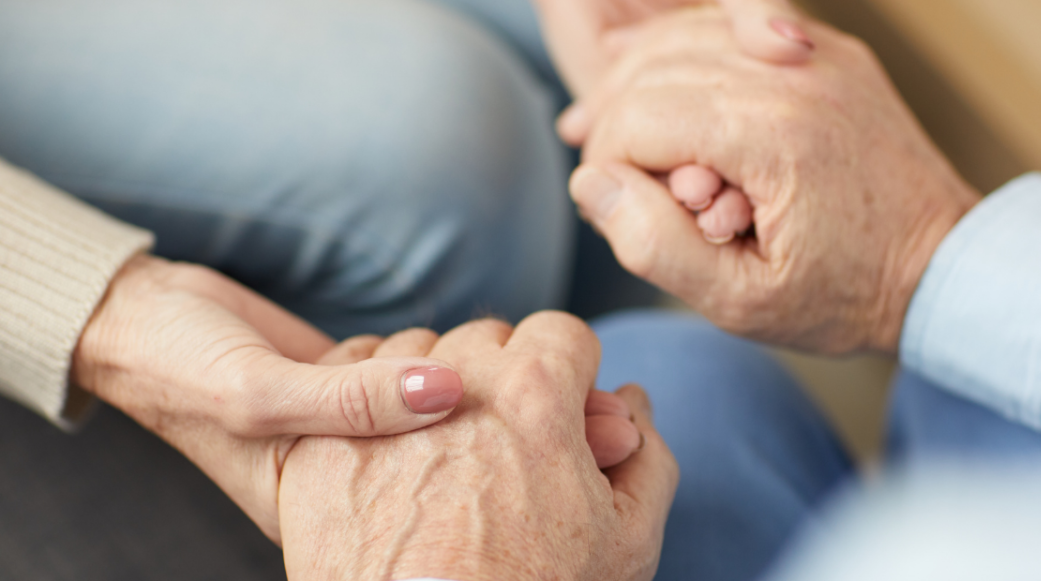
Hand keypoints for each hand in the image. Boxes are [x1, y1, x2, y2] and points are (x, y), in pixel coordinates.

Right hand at [71, 254, 463, 541]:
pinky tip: (354, 350)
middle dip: (423, 401)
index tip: (422, 415)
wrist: (146, 315)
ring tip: (348, 364)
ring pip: (429, 400)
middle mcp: (345, 479)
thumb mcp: (260, 395)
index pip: (416, 496)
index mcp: (319, 513)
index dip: (436, 452)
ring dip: (407, 367)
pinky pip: (410, 368)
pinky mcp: (357, 386)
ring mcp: (355, 430)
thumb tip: (447, 389)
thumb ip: (354, 400)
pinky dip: (394, 351)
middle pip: (436, 447)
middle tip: (378, 378)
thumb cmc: (182, 372)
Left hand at [279, 313, 678, 580]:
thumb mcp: (626, 541)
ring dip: (435, 386)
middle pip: (491, 339)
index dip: (572, 372)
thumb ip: (647, 458)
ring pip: (416, 352)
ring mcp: (378, 406)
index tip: (562, 411)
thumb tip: (633, 405)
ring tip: (444, 455)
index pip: (563, 333)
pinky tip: (389, 453)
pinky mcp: (317, 439)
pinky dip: (372, 403)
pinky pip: (349, 379)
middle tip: (505, 443)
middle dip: (506, 378)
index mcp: (536, 393)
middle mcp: (454, 382)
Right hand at [568, 9, 981, 353]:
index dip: (605, 164)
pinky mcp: (828, 50)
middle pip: (653, 69)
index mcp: (772, 137)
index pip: (636, 117)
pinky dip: (685, 54)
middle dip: (616, 122)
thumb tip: (593, 183)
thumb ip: (653, 245)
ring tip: (624, 137)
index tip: (615, 206)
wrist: (942, 263)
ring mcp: (816, 52)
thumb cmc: (845, 292)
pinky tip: (661, 89)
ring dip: (640, 80)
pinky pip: (730, 27)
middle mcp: (794, 75)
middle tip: (615, 181)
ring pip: (684, 36)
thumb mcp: (741, 303)